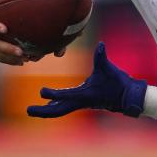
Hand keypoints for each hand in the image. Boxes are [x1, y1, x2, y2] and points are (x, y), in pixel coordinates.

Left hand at [27, 42, 146, 117]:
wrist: (128, 96)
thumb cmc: (118, 82)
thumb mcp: (109, 68)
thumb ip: (102, 57)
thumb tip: (100, 45)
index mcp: (85, 94)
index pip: (66, 95)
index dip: (54, 94)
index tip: (41, 92)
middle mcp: (81, 101)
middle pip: (58, 109)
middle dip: (43, 111)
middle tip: (28, 110)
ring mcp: (81, 103)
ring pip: (61, 110)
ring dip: (47, 111)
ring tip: (32, 110)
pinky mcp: (83, 102)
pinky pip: (65, 106)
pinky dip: (55, 106)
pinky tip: (48, 105)